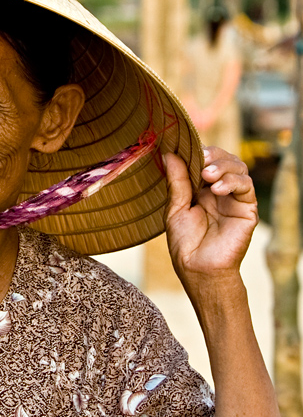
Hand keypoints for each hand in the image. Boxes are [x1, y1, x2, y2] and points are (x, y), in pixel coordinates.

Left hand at [163, 147, 258, 291]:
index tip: (186, 148)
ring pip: (238, 168)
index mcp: (201, 188)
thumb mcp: (176, 207)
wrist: (198, 268)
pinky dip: (233, 182)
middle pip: (225, 159)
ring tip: (207, 175)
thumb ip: (177, 181)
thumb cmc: (185, 242)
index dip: (199, 152)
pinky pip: (246, 187)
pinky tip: (217, 189)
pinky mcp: (247, 209)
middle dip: (214, 155)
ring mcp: (234, 198)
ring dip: (223, 166)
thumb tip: (169, 154)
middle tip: (201, 160)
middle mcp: (219, 190)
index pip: (206, 160)